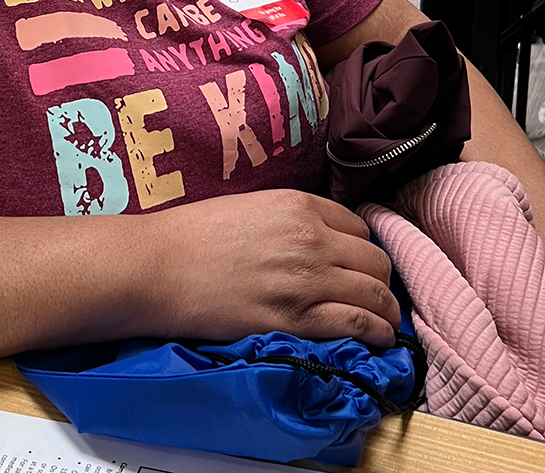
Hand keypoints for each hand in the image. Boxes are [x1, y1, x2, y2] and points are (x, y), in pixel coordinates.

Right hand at [152, 190, 400, 347]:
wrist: (158, 266)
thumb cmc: (191, 234)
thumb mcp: (248, 207)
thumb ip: (288, 219)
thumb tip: (313, 239)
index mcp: (298, 205)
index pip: (359, 226)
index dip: (360, 248)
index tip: (355, 264)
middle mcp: (311, 238)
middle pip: (374, 260)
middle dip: (378, 279)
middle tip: (370, 294)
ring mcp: (306, 280)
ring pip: (376, 294)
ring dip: (386, 310)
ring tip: (385, 322)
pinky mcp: (296, 320)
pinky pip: (359, 326)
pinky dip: (378, 334)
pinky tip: (378, 339)